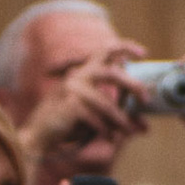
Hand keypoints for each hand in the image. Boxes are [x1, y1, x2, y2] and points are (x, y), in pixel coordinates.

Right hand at [18, 49, 148, 166]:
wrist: (38, 137)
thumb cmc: (69, 125)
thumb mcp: (96, 116)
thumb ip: (119, 116)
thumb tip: (146, 127)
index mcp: (82, 73)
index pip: (103, 51)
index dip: (124, 47)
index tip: (143, 53)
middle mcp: (77, 76)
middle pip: (112, 73)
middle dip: (133, 86)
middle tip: (147, 100)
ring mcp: (71, 88)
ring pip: (108, 104)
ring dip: (121, 121)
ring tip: (129, 132)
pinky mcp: (70, 103)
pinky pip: (98, 118)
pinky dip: (106, 130)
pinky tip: (107, 137)